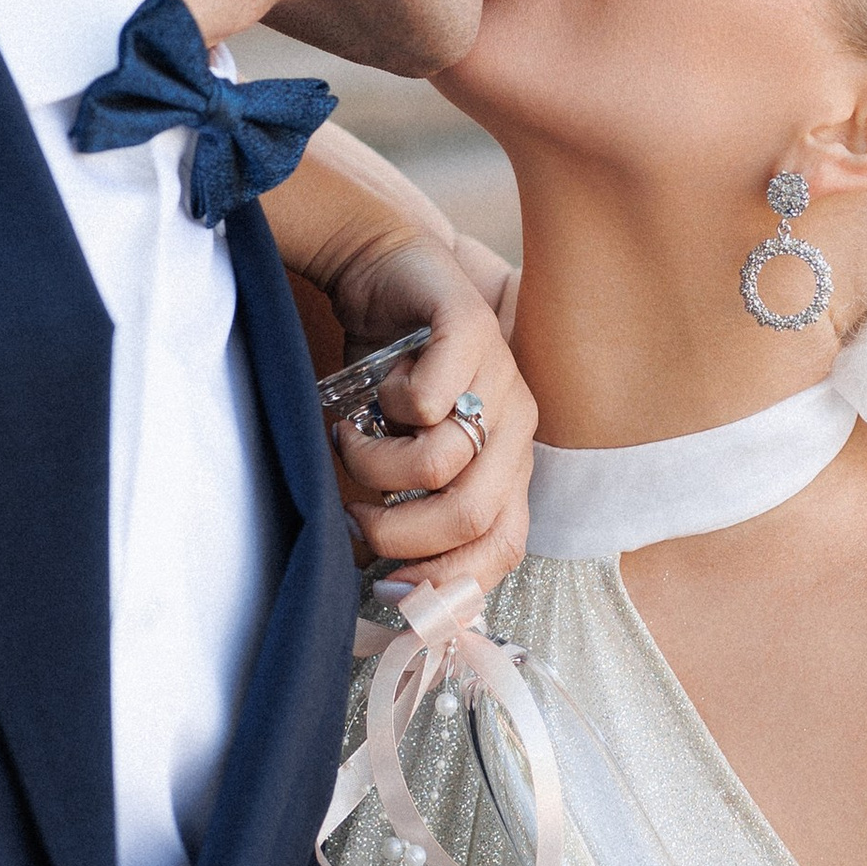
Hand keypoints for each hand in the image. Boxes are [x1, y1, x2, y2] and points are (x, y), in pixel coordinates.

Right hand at [324, 230, 535, 601]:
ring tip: (349, 442)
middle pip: (470, 514)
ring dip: (373, 464)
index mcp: (509, 466)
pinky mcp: (470, 329)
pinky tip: (375, 391)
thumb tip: (390, 594)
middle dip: (395, 533)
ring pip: (441, 462)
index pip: (504, 547)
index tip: (389, 588)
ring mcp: (501, 375)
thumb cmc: (391, 377)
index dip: (448, 581)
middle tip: (353, 514)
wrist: (383, 271)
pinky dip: (385, 405)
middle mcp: (517, 426)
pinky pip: (429, 398)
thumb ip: (409, 513)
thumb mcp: (401, 456)